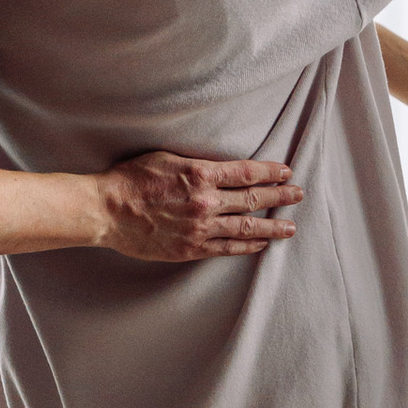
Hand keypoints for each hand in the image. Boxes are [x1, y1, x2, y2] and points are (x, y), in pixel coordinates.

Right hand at [95, 151, 296, 264]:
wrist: (108, 211)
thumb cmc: (132, 179)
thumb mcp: (167, 158)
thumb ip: (197, 165)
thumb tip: (219, 168)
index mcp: (201, 175)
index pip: (246, 173)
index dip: (270, 173)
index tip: (286, 172)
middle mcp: (206, 202)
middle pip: (253, 199)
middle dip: (280, 196)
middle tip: (298, 195)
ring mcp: (201, 228)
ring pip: (246, 227)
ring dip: (272, 226)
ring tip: (290, 226)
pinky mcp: (191, 249)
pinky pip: (227, 248)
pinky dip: (247, 246)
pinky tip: (261, 244)